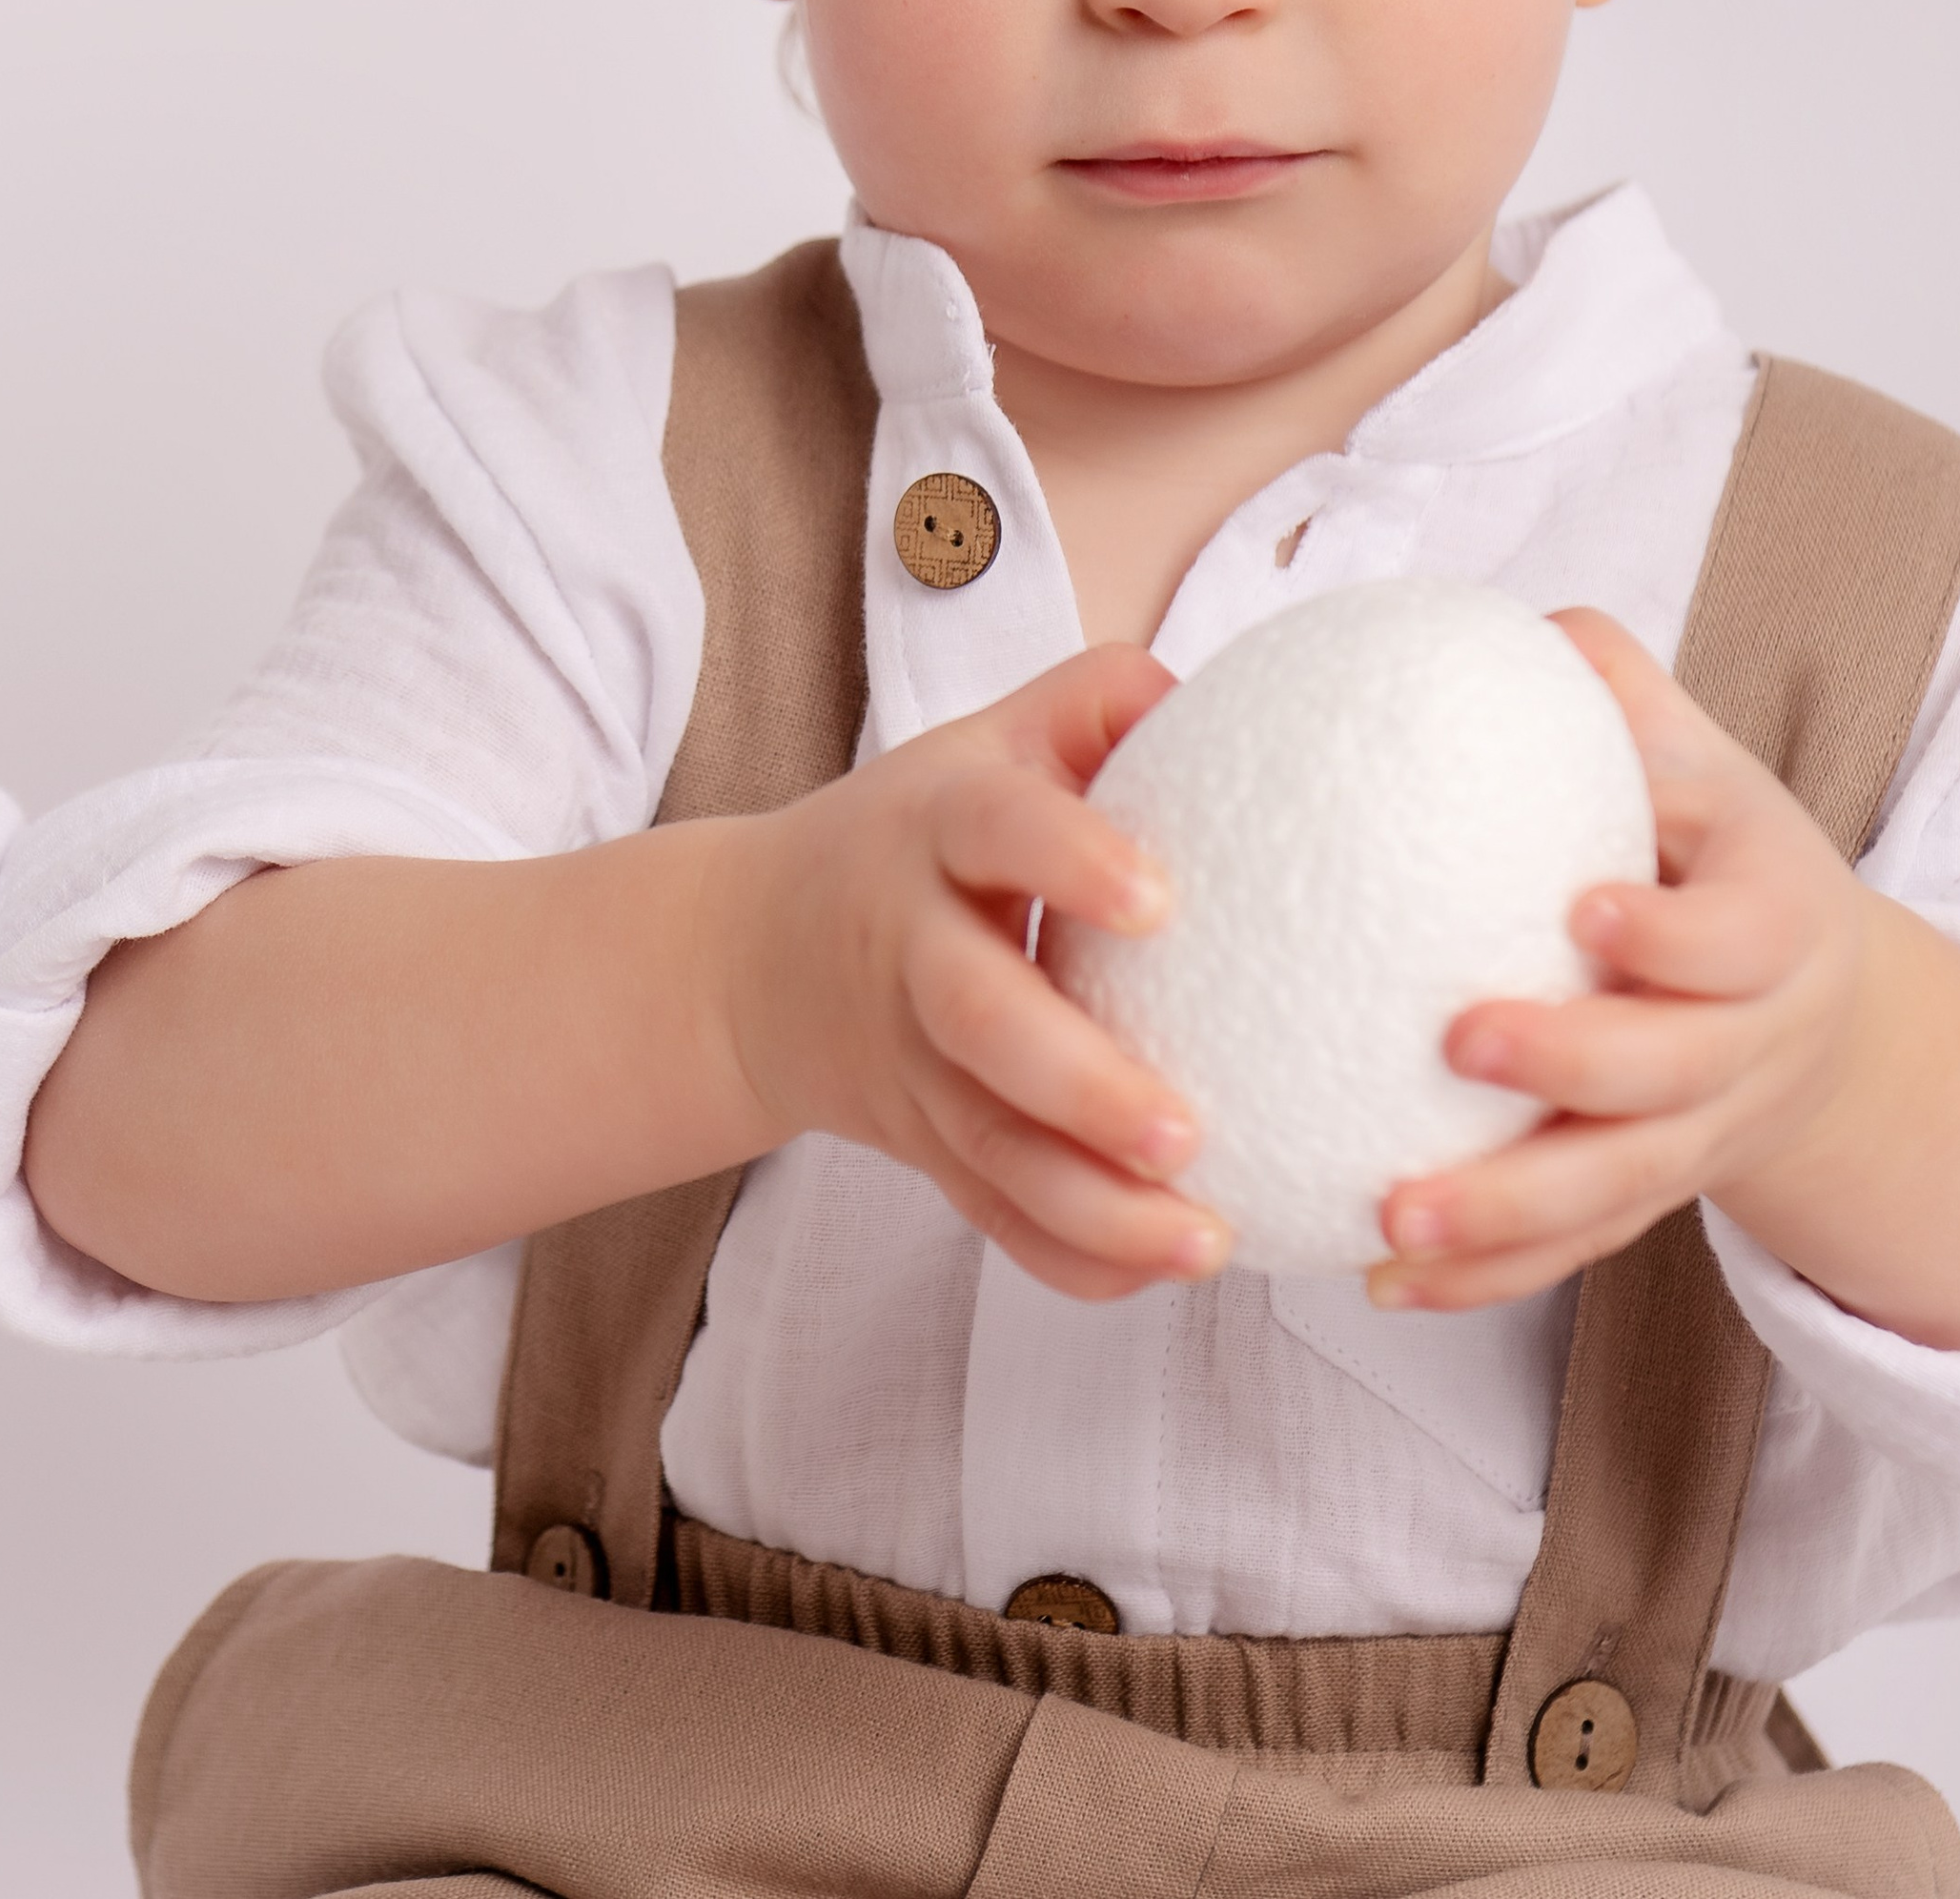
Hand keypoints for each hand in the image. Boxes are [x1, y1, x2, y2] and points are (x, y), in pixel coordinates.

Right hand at [720, 645, 1230, 1302]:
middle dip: (1082, 1086)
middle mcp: (912, 948)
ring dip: (1095, 1206)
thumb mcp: (984, 743)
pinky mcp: (924, 1144)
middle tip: (1187, 1130)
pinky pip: (992, 1215)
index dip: (1071, 860)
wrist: (752, 954)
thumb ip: (1092, 705)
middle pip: (983, 1021)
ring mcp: (911, 1063)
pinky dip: (1072, 1256)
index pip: (998, 831)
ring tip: (1205, 1235)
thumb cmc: (918, 833)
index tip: (1161, 900)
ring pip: (991, 1148)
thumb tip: (1207, 694)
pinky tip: (1162, 1266)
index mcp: (937, 828)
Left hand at [1368, 608, 1870, 1311]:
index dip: (1673, 934)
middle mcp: (1750, 1040)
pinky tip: (1380, 1279)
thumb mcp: (1700, 765)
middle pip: (1673, 1075)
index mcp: (1774, 919)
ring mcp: (1701, 1134)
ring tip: (1389, 1219)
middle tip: (1456, 1041)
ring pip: (1615, 1191)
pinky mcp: (1645, 1198)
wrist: (1811, 1000)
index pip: (1736, 937)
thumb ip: (1621, 694)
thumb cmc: (1713, 850)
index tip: (1586, 910)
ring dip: (1506, 1214)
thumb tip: (1533, 628)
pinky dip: (1484, 1276)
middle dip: (1571, 1068)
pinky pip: (1569, 1252)